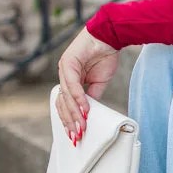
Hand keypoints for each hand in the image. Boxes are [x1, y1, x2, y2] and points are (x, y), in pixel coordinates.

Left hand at [56, 27, 119, 142]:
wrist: (110, 36)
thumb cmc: (105, 55)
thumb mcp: (99, 81)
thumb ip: (92, 96)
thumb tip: (89, 112)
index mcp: (70, 80)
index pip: (65, 104)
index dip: (69, 120)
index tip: (74, 134)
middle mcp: (64, 75)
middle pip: (63, 104)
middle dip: (70, 122)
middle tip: (76, 136)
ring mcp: (64, 69)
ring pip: (66, 97)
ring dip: (75, 114)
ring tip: (82, 127)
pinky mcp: (68, 63)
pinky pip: (73, 86)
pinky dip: (79, 99)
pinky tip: (85, 110)